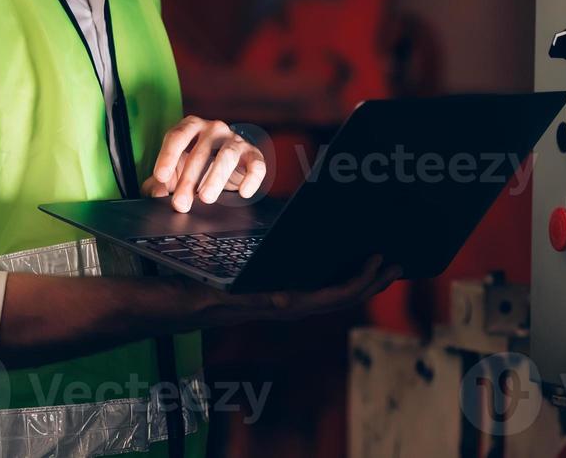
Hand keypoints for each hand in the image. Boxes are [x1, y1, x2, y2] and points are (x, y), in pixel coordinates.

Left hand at [142, 115, 265, 211]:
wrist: (228, 163)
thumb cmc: (196, 165)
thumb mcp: (174, 172)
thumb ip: (157, 183)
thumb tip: (156, 192)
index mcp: (191, 127)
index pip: (177, 136)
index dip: (168, 156)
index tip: (161, 176)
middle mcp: (214, 129)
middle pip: (201, 151)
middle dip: (189, 179)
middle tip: (180, 203)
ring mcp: (235, 140)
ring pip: (227, 155)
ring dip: (215, 178)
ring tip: (206, 198)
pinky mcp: (253, 154)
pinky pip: (255, 164)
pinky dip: (251, 178)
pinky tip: (243, 192)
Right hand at [207, 255, 403, 323]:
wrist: (167, 305)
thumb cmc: (191, 297)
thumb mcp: (220, 296)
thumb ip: (252, 301)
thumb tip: (287, 302)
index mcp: (280, 306)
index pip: (332, 298)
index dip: (360, 281)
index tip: (379, 260)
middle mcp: (285, 305)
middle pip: (340, 297)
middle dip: (371, 282)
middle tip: (397, 261)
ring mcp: (279, 300)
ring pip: (329, 294)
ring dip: (357, 279)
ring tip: (378, 260)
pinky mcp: (271, 293)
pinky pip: (310, 285)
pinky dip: (331, 274)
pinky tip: (337, 260)